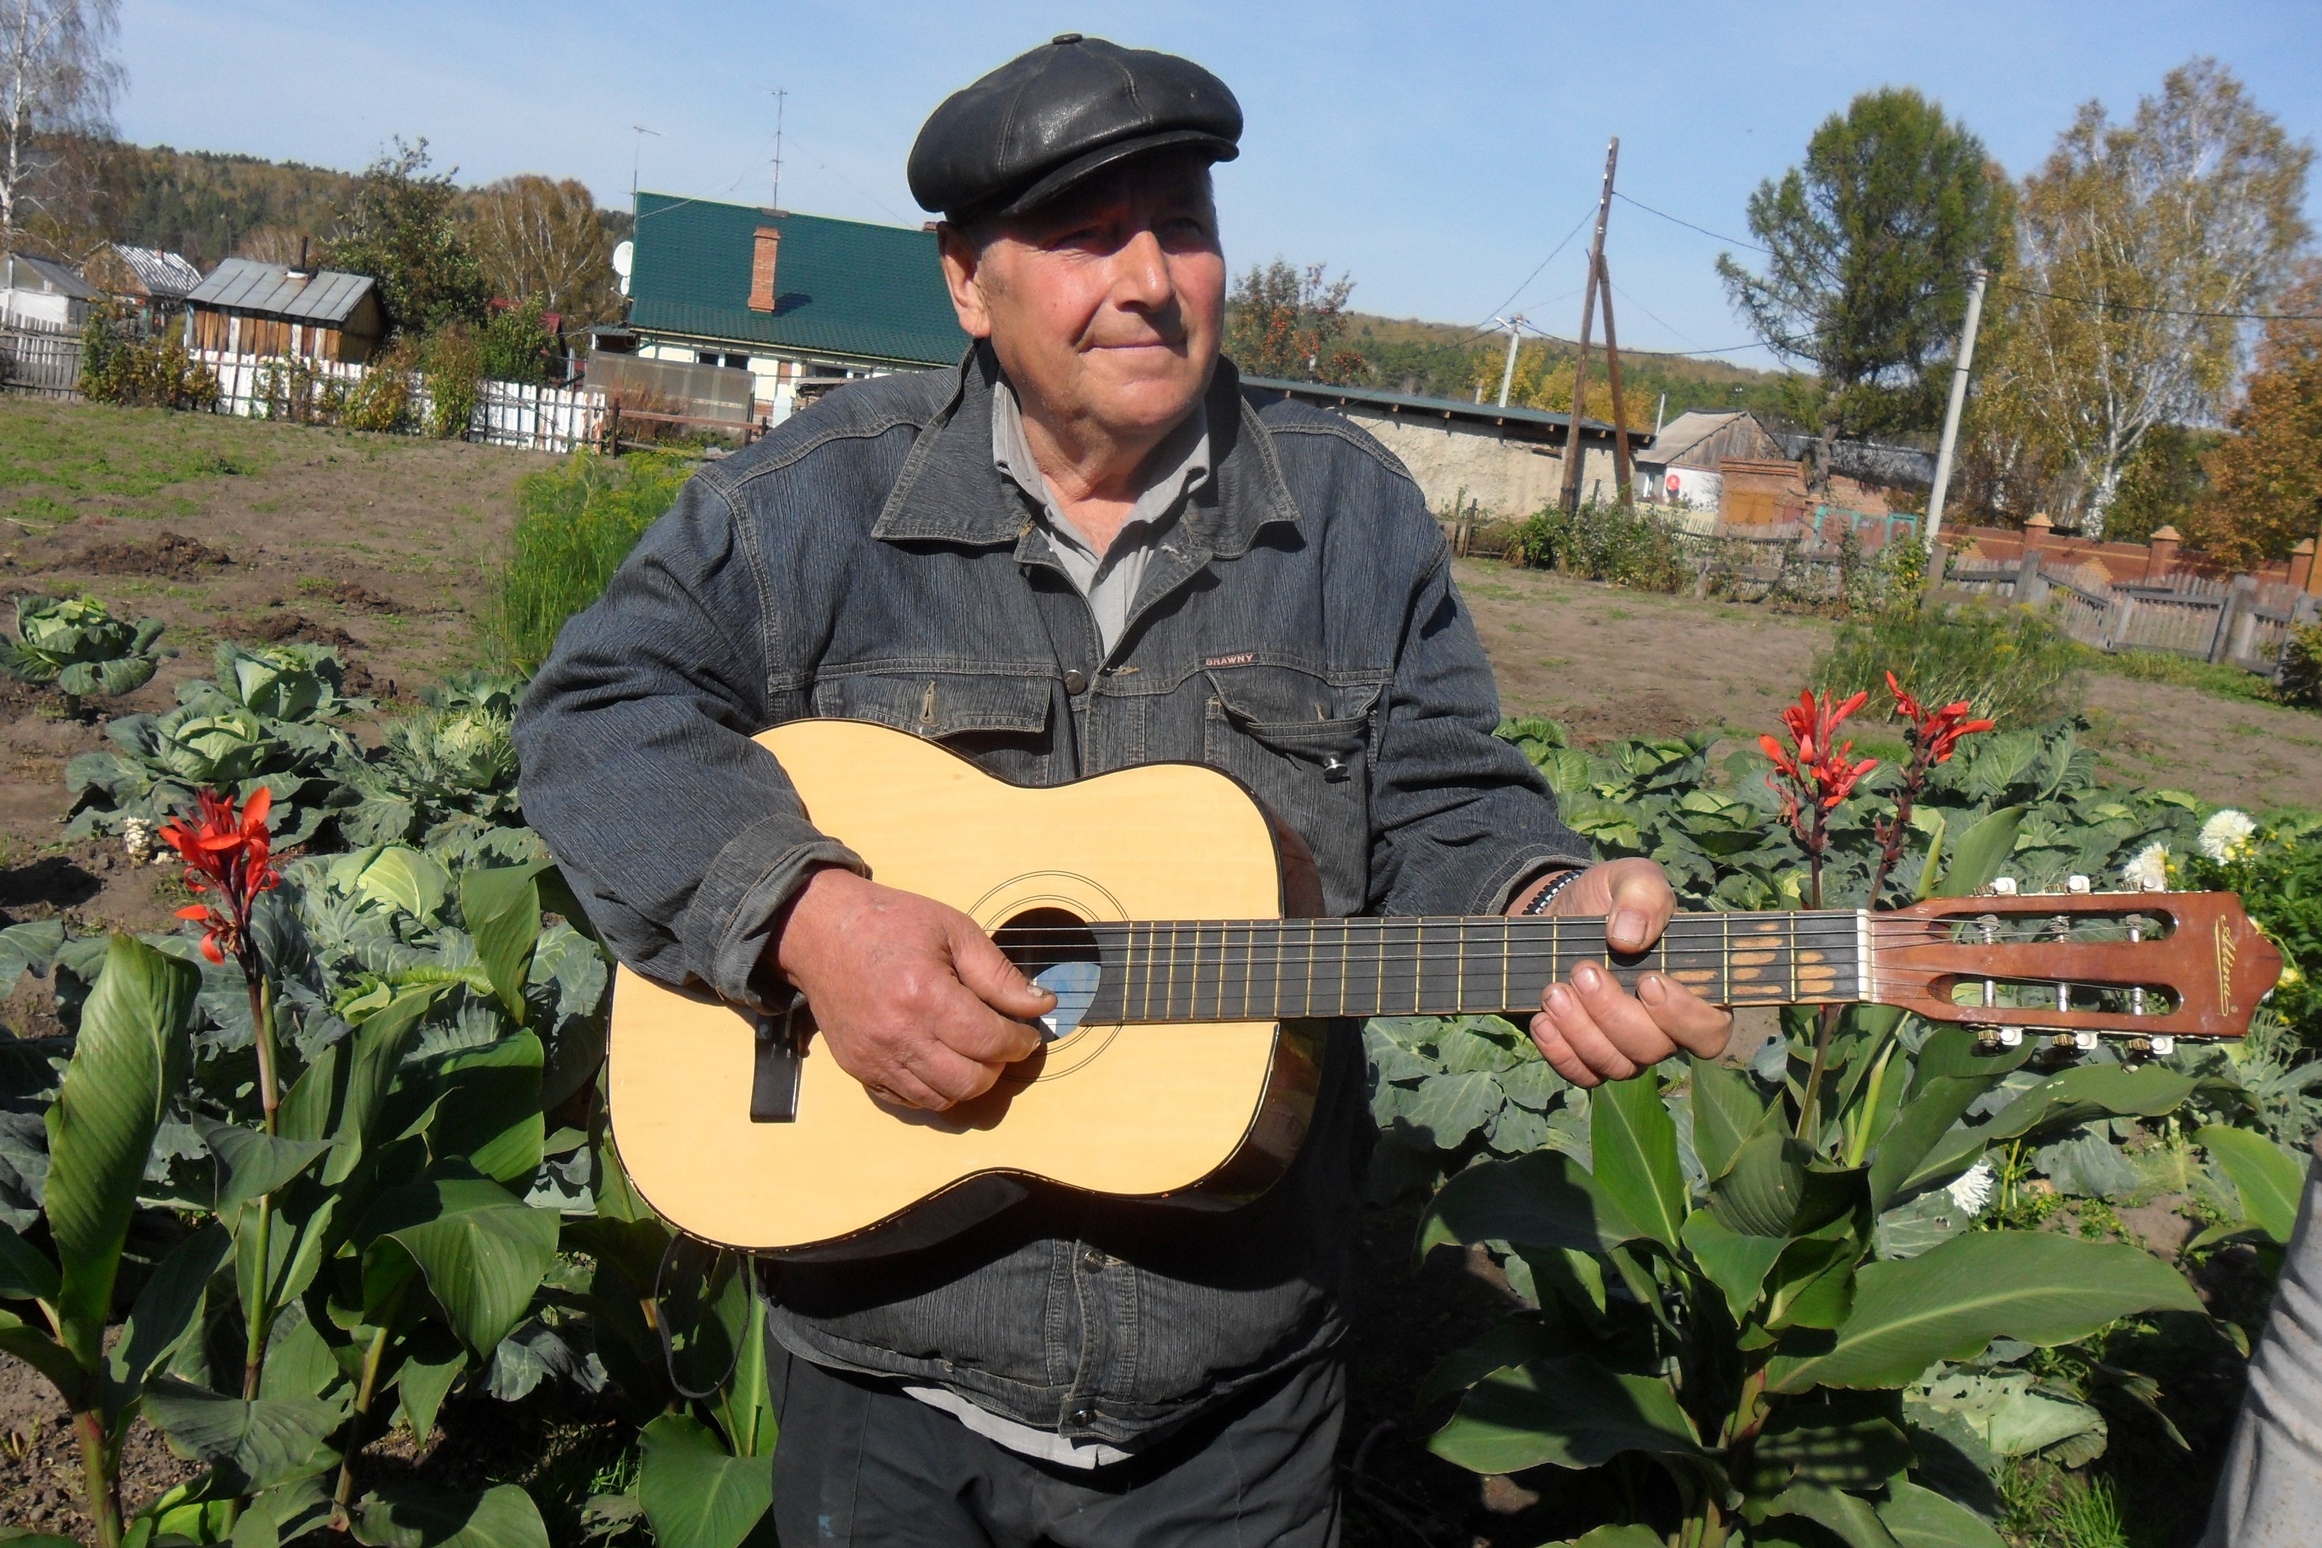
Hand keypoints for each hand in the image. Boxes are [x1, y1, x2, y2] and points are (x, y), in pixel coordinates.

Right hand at [772, 868, 1053, 1109]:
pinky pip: (908, 1101)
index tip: (1028, 1033)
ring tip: (973, 1052)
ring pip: (941, 1099)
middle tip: (1002, 1043)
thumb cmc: (890, 923)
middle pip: (970, 1082)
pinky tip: (940, 1060)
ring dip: (968, 1082)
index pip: (990, 1041)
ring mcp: (874, 1057)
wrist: (818, 930)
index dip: (1020, 1042)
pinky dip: (934, 1089)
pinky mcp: (858, 1068)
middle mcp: (898, 1034)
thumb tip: (1040, 1005)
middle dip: (998, 1066)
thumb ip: (998, 974)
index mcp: (925, 994)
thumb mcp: (954, 930)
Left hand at [1512, 858, 1732, 1087]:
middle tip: (1583, 971)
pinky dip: (1560, 1052)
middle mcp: (1666, 1029)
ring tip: (1554, 990)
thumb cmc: (1614, 900)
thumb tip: (1630, 935)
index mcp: (1695, 991)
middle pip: (1654, 1048)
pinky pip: (1582, 1073)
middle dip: (1614, 1013)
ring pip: (1616, 1064)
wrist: (1563, 914)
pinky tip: (1542, 1020)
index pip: (1709, 1030)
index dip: (1683, 1016)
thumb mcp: (1632, 878)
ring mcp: (1627, 1048)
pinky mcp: (1589, 1056)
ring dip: (1581, 1031)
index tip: (1647, 982)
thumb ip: (1644, 895)